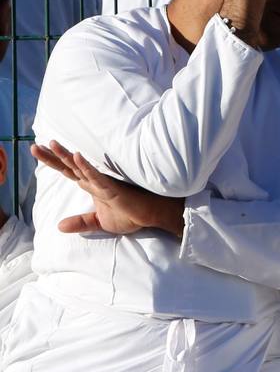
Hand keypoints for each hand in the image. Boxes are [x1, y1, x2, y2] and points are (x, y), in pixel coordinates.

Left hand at [32, 141, 184, 235]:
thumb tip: (58, 227)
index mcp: (92, 186)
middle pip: (70, 166)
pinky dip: (87, 167)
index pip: (68, 171)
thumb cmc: (132, 215)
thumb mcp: (100, 222)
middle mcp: (96, 181)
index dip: (53, 161)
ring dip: (66, 156)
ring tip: (51, 144)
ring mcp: (104, 183)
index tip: (37, 151)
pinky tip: (77, 157)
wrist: (154, 217)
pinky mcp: (114, 188)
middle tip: (33, 146)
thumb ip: (81, 222)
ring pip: (81, 167)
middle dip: (52, 156)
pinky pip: (97, 176)